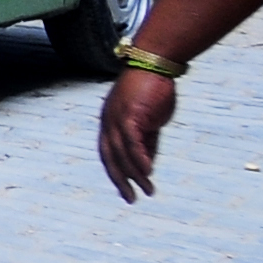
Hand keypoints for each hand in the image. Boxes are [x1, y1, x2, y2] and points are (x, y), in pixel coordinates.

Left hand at [100, 66, 181, 200]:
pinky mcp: (130, 114)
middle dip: (119, 180)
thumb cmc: (152, 90)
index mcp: (109, 123)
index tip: (126, 189)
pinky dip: (139, 158)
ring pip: (122, 152)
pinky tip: (148, 172)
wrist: (155, 63)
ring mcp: (116, 118)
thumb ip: (147, 142)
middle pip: (110, 157)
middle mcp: (108, 122)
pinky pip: (132, 141)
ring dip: (135, 174)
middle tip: (130, 199)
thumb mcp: (149, 121)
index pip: (107, 153)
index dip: (116, 172)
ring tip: (147, 190)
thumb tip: (147, 167)